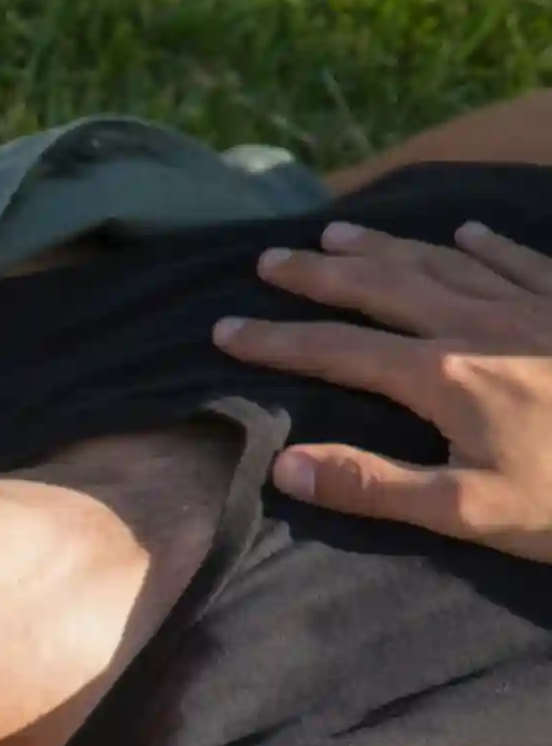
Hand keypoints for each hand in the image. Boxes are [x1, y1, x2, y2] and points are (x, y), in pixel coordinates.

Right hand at [212, 220, 551, 564]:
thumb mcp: (475, 514)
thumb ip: (378, 487)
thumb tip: (284, 464)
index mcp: (444, 378)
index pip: (338, 352)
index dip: (277, 340)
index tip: (224, 329)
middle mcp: (478, 327)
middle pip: (382, 289)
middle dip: (319, 275)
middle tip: (268, 261)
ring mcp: (533, 308)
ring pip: (443, 263)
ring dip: (386, 247)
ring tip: (339, 233)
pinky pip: (522, 261)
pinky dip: (486, 244)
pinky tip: (467, 231)